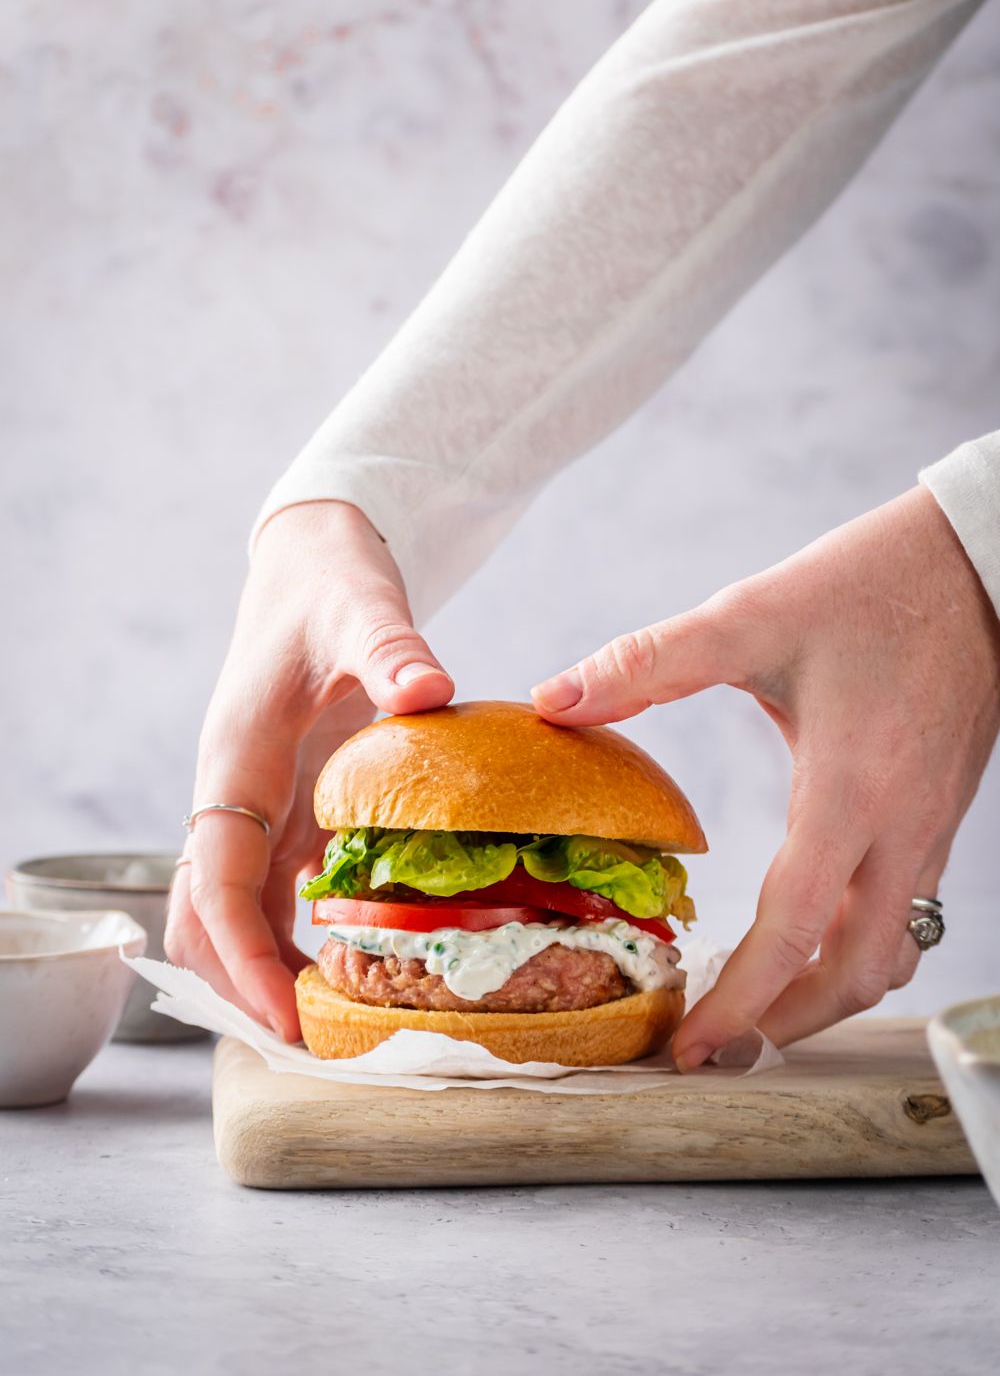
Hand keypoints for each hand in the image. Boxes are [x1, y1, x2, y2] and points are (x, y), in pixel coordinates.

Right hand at [165, 501, 453, 1039]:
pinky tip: (349, 972)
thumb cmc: (329, 585)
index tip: (286, 1015)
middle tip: (314, 1050)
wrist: (311, 568)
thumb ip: (390, 647)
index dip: (243, 955)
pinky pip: (269, 896)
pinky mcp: (281, 812)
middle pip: (204, 919)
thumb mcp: (361, 607)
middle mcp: (231, 795)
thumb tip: (430, 689)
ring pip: (230, 917)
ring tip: (332, 1032)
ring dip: (263, 975)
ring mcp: (252, 808)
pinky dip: (292, 942)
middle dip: (242, 989)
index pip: (214, 878)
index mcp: (235, 758)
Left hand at [531, 486, 999, 1066]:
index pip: (794, 931)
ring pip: (890, 952)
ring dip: (824, 996)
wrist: (975, 565)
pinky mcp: (941, 814)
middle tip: (713, 1049)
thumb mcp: (751, 617)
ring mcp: (931, 827)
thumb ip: (649, 662)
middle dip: (782, 1025)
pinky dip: (857, 950)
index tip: (686, 1048)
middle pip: (852, 972)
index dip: (737, 1002)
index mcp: (850, 790)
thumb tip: (553, 700)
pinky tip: (813, 938)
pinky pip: (908, 913)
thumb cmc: (867, 587)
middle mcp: (901, 828)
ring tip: (756, 1012)